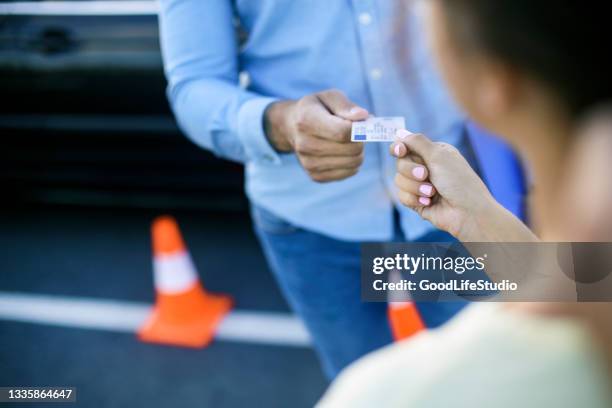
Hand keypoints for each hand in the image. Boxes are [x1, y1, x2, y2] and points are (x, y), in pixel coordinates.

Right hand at [264, 89, 368, 181]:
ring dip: (358, 151)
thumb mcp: (329, 97)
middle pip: (351, 149)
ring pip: (354, 162)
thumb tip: (363, 116)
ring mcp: (308, 163)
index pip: (343, 132)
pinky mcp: (315, 176)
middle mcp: (305, 144)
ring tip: (348, 141)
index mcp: (307, 120)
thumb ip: (346, 105)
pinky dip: (352, 162)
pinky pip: (349, 172)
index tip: (363, 123)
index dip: (359, 128)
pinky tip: (343, 152)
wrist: (291, 126)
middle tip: (355, 131)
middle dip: (360, 139)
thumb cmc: (317, 109)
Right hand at [390, 130, 534, 241]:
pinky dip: (414, 199)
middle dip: (411, 171)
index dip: (399, 148)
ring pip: (399, 181)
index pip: (406, 146)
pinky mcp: (417, 202)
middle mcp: (426, 167)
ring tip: (432, 193)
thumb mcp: (439, 155)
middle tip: (426, 175)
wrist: (468, 212)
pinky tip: (429, 202)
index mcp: (433, 153)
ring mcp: (420, 186)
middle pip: (400, 163)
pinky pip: (402, 197)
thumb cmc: (458, 181)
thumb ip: (416, 142)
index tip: (400, 151)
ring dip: (415, 187)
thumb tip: (399, 132)